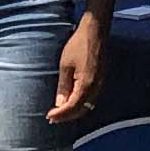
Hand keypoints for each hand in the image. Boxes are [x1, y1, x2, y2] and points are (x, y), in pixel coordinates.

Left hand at [48, 8, 110, 123]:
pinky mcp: (100, 80)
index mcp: (87, 84)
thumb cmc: (78, 45)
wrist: (95, 32)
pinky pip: (90, 98)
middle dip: (67, 116)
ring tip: (59, 113)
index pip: (73, 106)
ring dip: (73, 111)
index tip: (49, 117)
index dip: (61, 114)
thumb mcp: (65, 65)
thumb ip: (64, 86)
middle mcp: (96, 87)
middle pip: (81, 109)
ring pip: (87, 105)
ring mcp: (100, 84)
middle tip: (52, 118)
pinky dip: (80, 104)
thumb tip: (60, 104)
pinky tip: (71, 102)